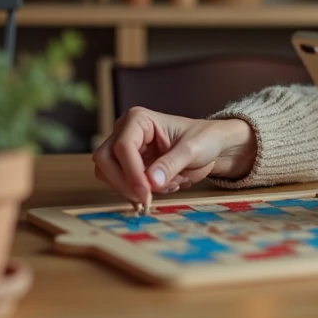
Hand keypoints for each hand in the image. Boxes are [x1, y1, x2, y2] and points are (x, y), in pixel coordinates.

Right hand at [92, 108, 255, 203]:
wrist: (212, 147)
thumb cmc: (204, 139)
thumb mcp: (192, 150)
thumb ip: (171, 164)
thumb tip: (150, 182)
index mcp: (139, 119)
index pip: (122, 146)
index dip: (131, 172)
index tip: (145, 192)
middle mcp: (125, 132)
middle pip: (105, 161)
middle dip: (124, 182)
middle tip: (147, 198)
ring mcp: (124, 151)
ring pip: (108, 175)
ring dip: (133, 188)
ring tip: (168, 185)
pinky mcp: (128, 167)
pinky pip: (121, 185)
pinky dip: (139, 192)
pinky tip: (165, 187)